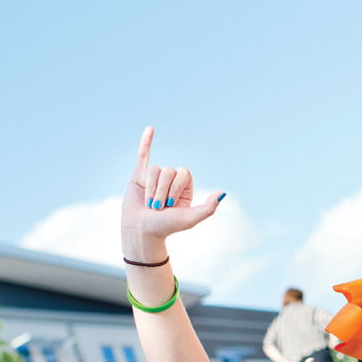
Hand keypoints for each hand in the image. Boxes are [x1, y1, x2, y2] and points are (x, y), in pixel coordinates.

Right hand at [121, 127, 224, 253]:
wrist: (140, 232)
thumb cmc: (165, 228)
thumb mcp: (189, 219)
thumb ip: (208, 208)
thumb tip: (222, 192)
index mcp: (185, 188)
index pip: (183, 172)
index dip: (175, 187)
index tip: (170, 205)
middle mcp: (171, 181)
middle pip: (167, 170)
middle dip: (161, 190)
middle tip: (157, 208)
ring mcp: (155, 178)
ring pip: (153, 169)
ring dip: (150, 188)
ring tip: (148, 204)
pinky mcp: (139, 176)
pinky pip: (143, 155)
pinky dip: (146, 142)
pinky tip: (150, 129)